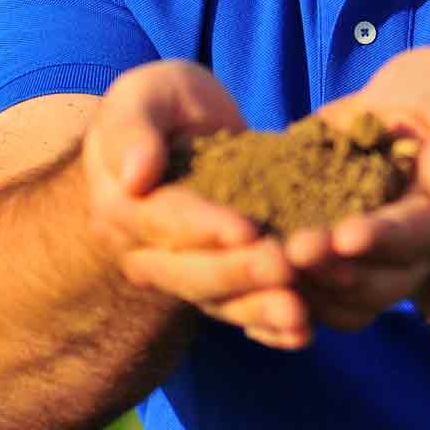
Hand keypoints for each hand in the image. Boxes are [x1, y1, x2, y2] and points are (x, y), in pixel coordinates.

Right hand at [80, 61, 303, 348]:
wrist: (181, 130)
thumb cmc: (160, 104)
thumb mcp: (143, 95)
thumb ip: (131, 129)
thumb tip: (135, 175)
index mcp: (125, 207)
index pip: (166, 222)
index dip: (205, 228)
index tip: (246, 229)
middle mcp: (149, 251)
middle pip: (194, 273)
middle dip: (241, 273)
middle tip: (287, 268)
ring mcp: (186, 272)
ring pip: (221, 301)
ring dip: (260, 310)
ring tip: (301, 316)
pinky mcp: (221, 282)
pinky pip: (242, 311)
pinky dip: (271, 329)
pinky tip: (305, 334)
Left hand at [282, 48, 429, 335]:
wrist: (420, 118)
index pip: (422, 234)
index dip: (384, 239)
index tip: (345, 237)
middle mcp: (420, 251)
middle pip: (383, 281)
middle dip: (334, 270)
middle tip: (291, 253)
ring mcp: (382, 264)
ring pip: (350, 301)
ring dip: (309, 290)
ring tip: (266, 266)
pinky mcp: (346, 263)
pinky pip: (323, 298)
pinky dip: (290, 295)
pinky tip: (252, 275)